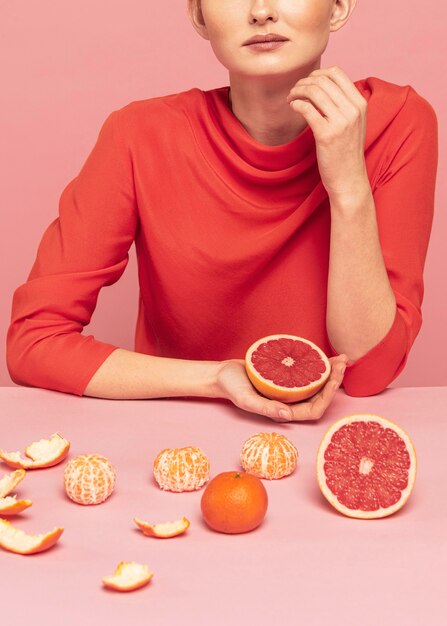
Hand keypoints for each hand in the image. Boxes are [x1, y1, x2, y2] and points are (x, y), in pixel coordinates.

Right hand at [214, 354, 348, 421]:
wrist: (223, 374)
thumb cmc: (232, 388)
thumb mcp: (245, 399)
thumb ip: (265, 408)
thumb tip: (288, 416)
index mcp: (284, 412)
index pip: (314, 410)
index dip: (328, 397)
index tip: (335, 379)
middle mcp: (290, 403)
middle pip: (320, 396)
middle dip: (335, 381)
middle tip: (343, 362)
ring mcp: (290, 390)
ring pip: (316, 385)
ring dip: (330, 372)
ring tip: (340, 357)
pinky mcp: (287, 377)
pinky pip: (307, 373)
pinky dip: (318, 365)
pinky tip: (324, 355)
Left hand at [286, 65, 368, 200]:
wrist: (349, 179)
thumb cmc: (346, 152)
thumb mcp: (353, 123)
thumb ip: (344, 104)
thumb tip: (322, 85)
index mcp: (360, 104)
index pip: (337, 73)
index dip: (317, 73)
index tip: (307, 82)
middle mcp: (353, 110)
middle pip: (323, 80)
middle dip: (304, 82)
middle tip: (294, 91)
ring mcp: (341, 122)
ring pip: (314, 92)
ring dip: (297, 91)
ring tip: (291, 98)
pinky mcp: (326, 135)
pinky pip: (307, 109)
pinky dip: (296, 104)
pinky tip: (293, 108)